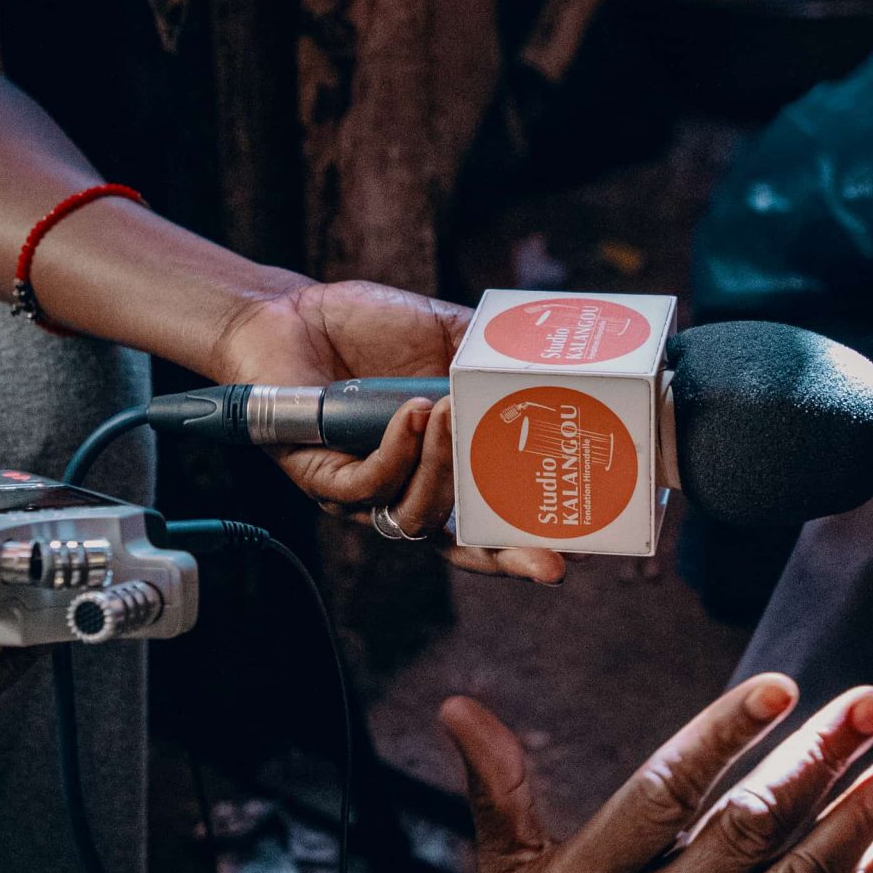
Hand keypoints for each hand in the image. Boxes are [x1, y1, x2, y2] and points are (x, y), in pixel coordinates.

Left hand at [211, 280, 563, 583]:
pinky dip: (396, 452)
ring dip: (444, 467)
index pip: (492, 523)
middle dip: (509, 557)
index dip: (533, 540)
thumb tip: (555, 352)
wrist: (289, 314)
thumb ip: (492, 353)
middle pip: (463, 548)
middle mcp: (405, 492)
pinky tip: (413, 414)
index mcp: (441, 468)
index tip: (584, 548)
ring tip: (454, 413)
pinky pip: (367, 485)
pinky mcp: (321, 479)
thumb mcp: (444, 334)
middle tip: (553, 559)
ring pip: (417, 514)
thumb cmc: (365, 332)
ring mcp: (364, 493)